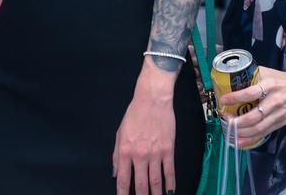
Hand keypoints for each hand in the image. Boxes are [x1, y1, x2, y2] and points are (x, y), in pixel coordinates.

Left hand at [114, 64, 177, 194]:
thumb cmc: (135, 114)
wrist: (153, 99)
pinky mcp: (168, 149)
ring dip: (156, 194)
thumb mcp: (120, 133)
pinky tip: (170, 192)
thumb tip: (115, 174)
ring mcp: (155, 153)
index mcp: (125, 151)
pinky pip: (169, 171)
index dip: (123, 194)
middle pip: (140, 185)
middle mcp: (139, 155)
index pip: (123, 180)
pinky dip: (170, 184)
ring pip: (155, 181)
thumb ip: (116, 156)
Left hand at [220, 65, 285, 148]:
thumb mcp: (269, 73)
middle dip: (237, 121)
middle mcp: (274, 101)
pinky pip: (264, 133)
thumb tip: (231, 79)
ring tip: (230, 132)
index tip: (223, 100)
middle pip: (254, 117)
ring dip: (242, 133)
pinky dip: (251, 139)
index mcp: (270, 85)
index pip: (250, 93)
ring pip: (259, 128)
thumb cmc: (284, 80)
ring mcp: (279, 114)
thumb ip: (252, 76)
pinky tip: (240, 142)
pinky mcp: (281, 123)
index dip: (235, 98)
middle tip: (226, 119)